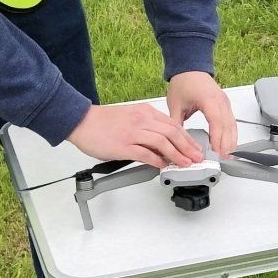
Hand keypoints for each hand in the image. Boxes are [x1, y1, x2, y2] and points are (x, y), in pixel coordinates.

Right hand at [68, 101, 203, 169]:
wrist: (81, 121)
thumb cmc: (103, 121)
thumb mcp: (131, 116)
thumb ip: (146, 127)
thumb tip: (161, 143)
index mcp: (145, 112)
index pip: (173, 125)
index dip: (187, 137)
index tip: (194, 147)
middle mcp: (142, 120)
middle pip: (172, 133)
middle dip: (188, 146)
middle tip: (196, 157)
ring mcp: (133, 133)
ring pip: (163, 142)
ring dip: (177, 154)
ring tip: (185, 163)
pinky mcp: (123, 145)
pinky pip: (145, 153)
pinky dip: (157, 160)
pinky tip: (163, 165)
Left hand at [166, 71, 236, 156]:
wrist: (189, 67)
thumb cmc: (183, 82)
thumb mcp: (176, 104)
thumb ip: (176, 124)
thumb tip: (174, 141)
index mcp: (209, 100)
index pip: (216, 123)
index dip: (217, 139)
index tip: (216, 153)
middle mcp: (220, 101)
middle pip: (228, 126)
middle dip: (226, 144)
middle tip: (223, 160)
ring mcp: (225, 103)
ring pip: (232, 125)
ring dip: (231, 141)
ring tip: (228, 156)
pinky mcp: (225, 105)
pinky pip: (231, 122)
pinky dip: (231, 134)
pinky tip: (228, 144)